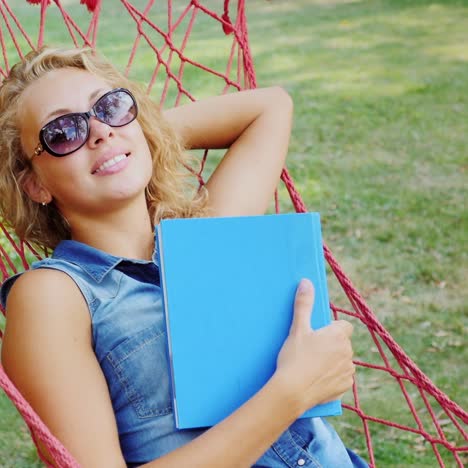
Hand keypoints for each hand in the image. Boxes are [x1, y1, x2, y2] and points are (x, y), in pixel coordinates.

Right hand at [274, 279, 354, 413]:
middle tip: (311, 350)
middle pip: (342, 344)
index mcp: (338, 335)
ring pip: (343, 360)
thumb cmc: (294, 357)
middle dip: (331, 345)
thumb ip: (304, 304)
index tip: (317, 335)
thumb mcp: (297, 328)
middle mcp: (347, 352)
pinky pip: (342, 377)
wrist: (292, 391)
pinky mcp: (345, 387)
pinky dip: (332, 377)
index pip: (344, 326)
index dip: (331, 329)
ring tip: (312, 366)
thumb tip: (306, 282)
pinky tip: (317, 378)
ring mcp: (348, 370)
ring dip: (333, 361)